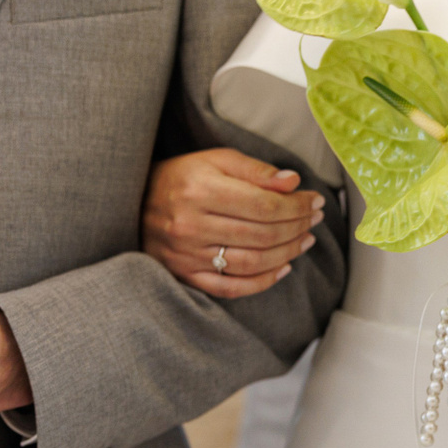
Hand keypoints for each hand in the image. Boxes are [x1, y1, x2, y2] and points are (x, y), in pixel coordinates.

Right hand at [142, 148, 321, 298]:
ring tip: (305, 241)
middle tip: (315, 220)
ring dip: (287, 253)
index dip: (296, 205)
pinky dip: (263, 282)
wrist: (133, 203)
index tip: (315, 201)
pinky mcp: (184, 275)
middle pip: (262, 234)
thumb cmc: (180, 177)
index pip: (263, 204)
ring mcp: (186, 255)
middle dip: (297, 227)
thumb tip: (294, 182)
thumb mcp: (214, 160)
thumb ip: (255, 170)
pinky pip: (231, 287)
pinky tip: (283, 269)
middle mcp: (191, 225)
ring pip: (252, 262)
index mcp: (199, 189)